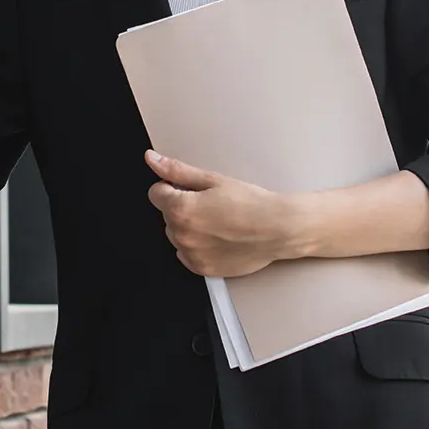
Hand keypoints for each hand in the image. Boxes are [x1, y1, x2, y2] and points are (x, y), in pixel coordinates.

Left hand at [145, 150, 297, 277]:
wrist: (277, 229)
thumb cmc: (250, 203)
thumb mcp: (213, 179)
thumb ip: (177, 170)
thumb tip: (152, 160)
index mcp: (179, 209)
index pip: (156, 193)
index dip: (172, 187)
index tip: (191, 189)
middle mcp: (181, 235)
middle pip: (167, 215)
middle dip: (182, 207)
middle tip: (211, 204)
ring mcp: (190, 255)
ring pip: (177, 235)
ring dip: (189, 227)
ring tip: (217, 221)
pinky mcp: (202, 269)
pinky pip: (187, 254)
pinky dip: (197, 246)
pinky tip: (218, 237)